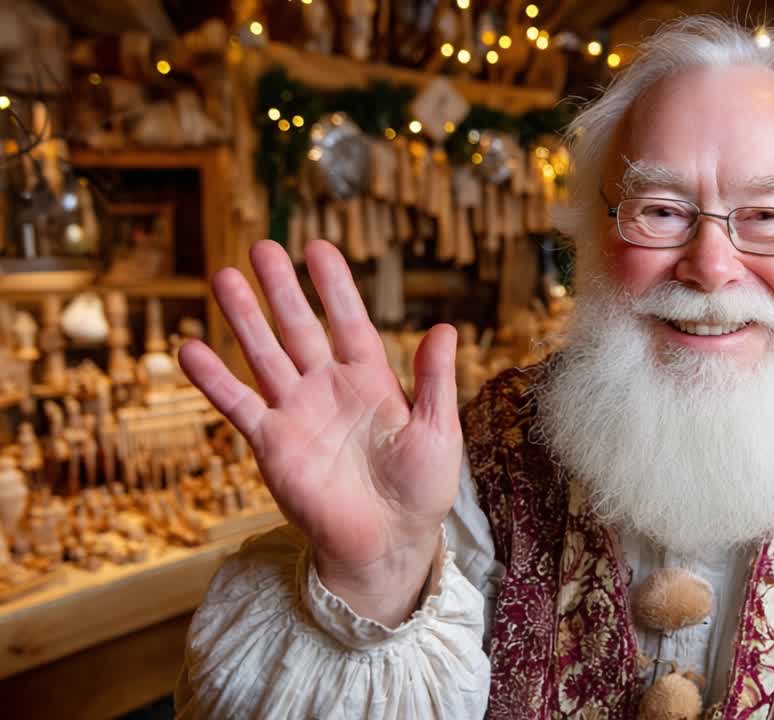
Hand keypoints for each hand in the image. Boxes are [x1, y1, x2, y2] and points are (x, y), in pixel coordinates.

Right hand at [180, 239, 461, 624]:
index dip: (333, 286)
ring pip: (265, 355)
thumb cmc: (421, 488)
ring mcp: (297, 413)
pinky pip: (239, 405)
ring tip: (222, 276)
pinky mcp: (272, 444)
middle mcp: (328, 388)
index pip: (349, 320)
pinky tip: (191, 349)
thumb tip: (444, 326)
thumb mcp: (437, 428)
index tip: (317, 247)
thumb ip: (433, 379)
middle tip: (261, 245)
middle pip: (299, 328)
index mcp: (371, 379)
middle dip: (281, 289)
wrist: (389, 542)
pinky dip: (214, 379)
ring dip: (244, 318)